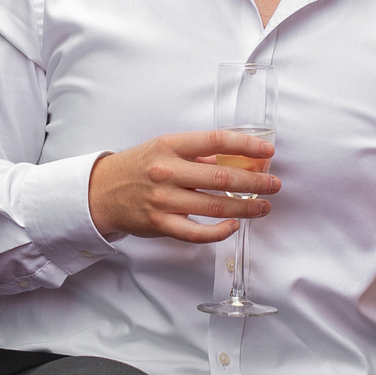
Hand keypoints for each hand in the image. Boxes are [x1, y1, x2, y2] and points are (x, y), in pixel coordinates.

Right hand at [86, 130, 276, 243]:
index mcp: (170, 145)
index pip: (216, 141)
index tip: (268, 151)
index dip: (246, 146)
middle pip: (221, 178)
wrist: (101, 191)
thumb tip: (238, 160)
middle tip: (274, 185)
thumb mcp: (164, 148)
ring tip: (263, 206)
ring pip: (214, 207)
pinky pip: (196, 233)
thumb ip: (198, 154)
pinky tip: (233, 227)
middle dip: (254, 182)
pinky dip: (218, 232)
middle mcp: (167, 171)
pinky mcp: (159, 224)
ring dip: (245, 208)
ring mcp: (163, 200)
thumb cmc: (138, 166)